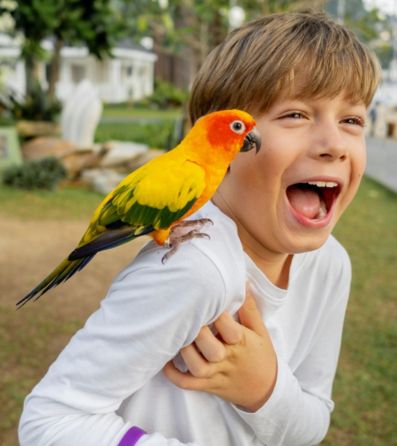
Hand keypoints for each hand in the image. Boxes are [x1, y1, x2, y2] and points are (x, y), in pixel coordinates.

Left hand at [163, 290, 276, 411]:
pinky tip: (165, 360)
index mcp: (242, 342)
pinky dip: (174, 374)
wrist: (265, 391)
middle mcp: (228, 358)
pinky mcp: (208, 385)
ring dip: (185, 352)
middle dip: (198, 332)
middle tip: (187, 315)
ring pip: (197, 368)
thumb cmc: (261, 355)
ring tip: (176, 334)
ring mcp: (217, 374)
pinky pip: (188, 384)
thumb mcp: (260, 331)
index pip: (228, 327)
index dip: (216, 313)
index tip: (207, 297)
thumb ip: (249, 308)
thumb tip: (242, 282)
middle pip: (211, 349)